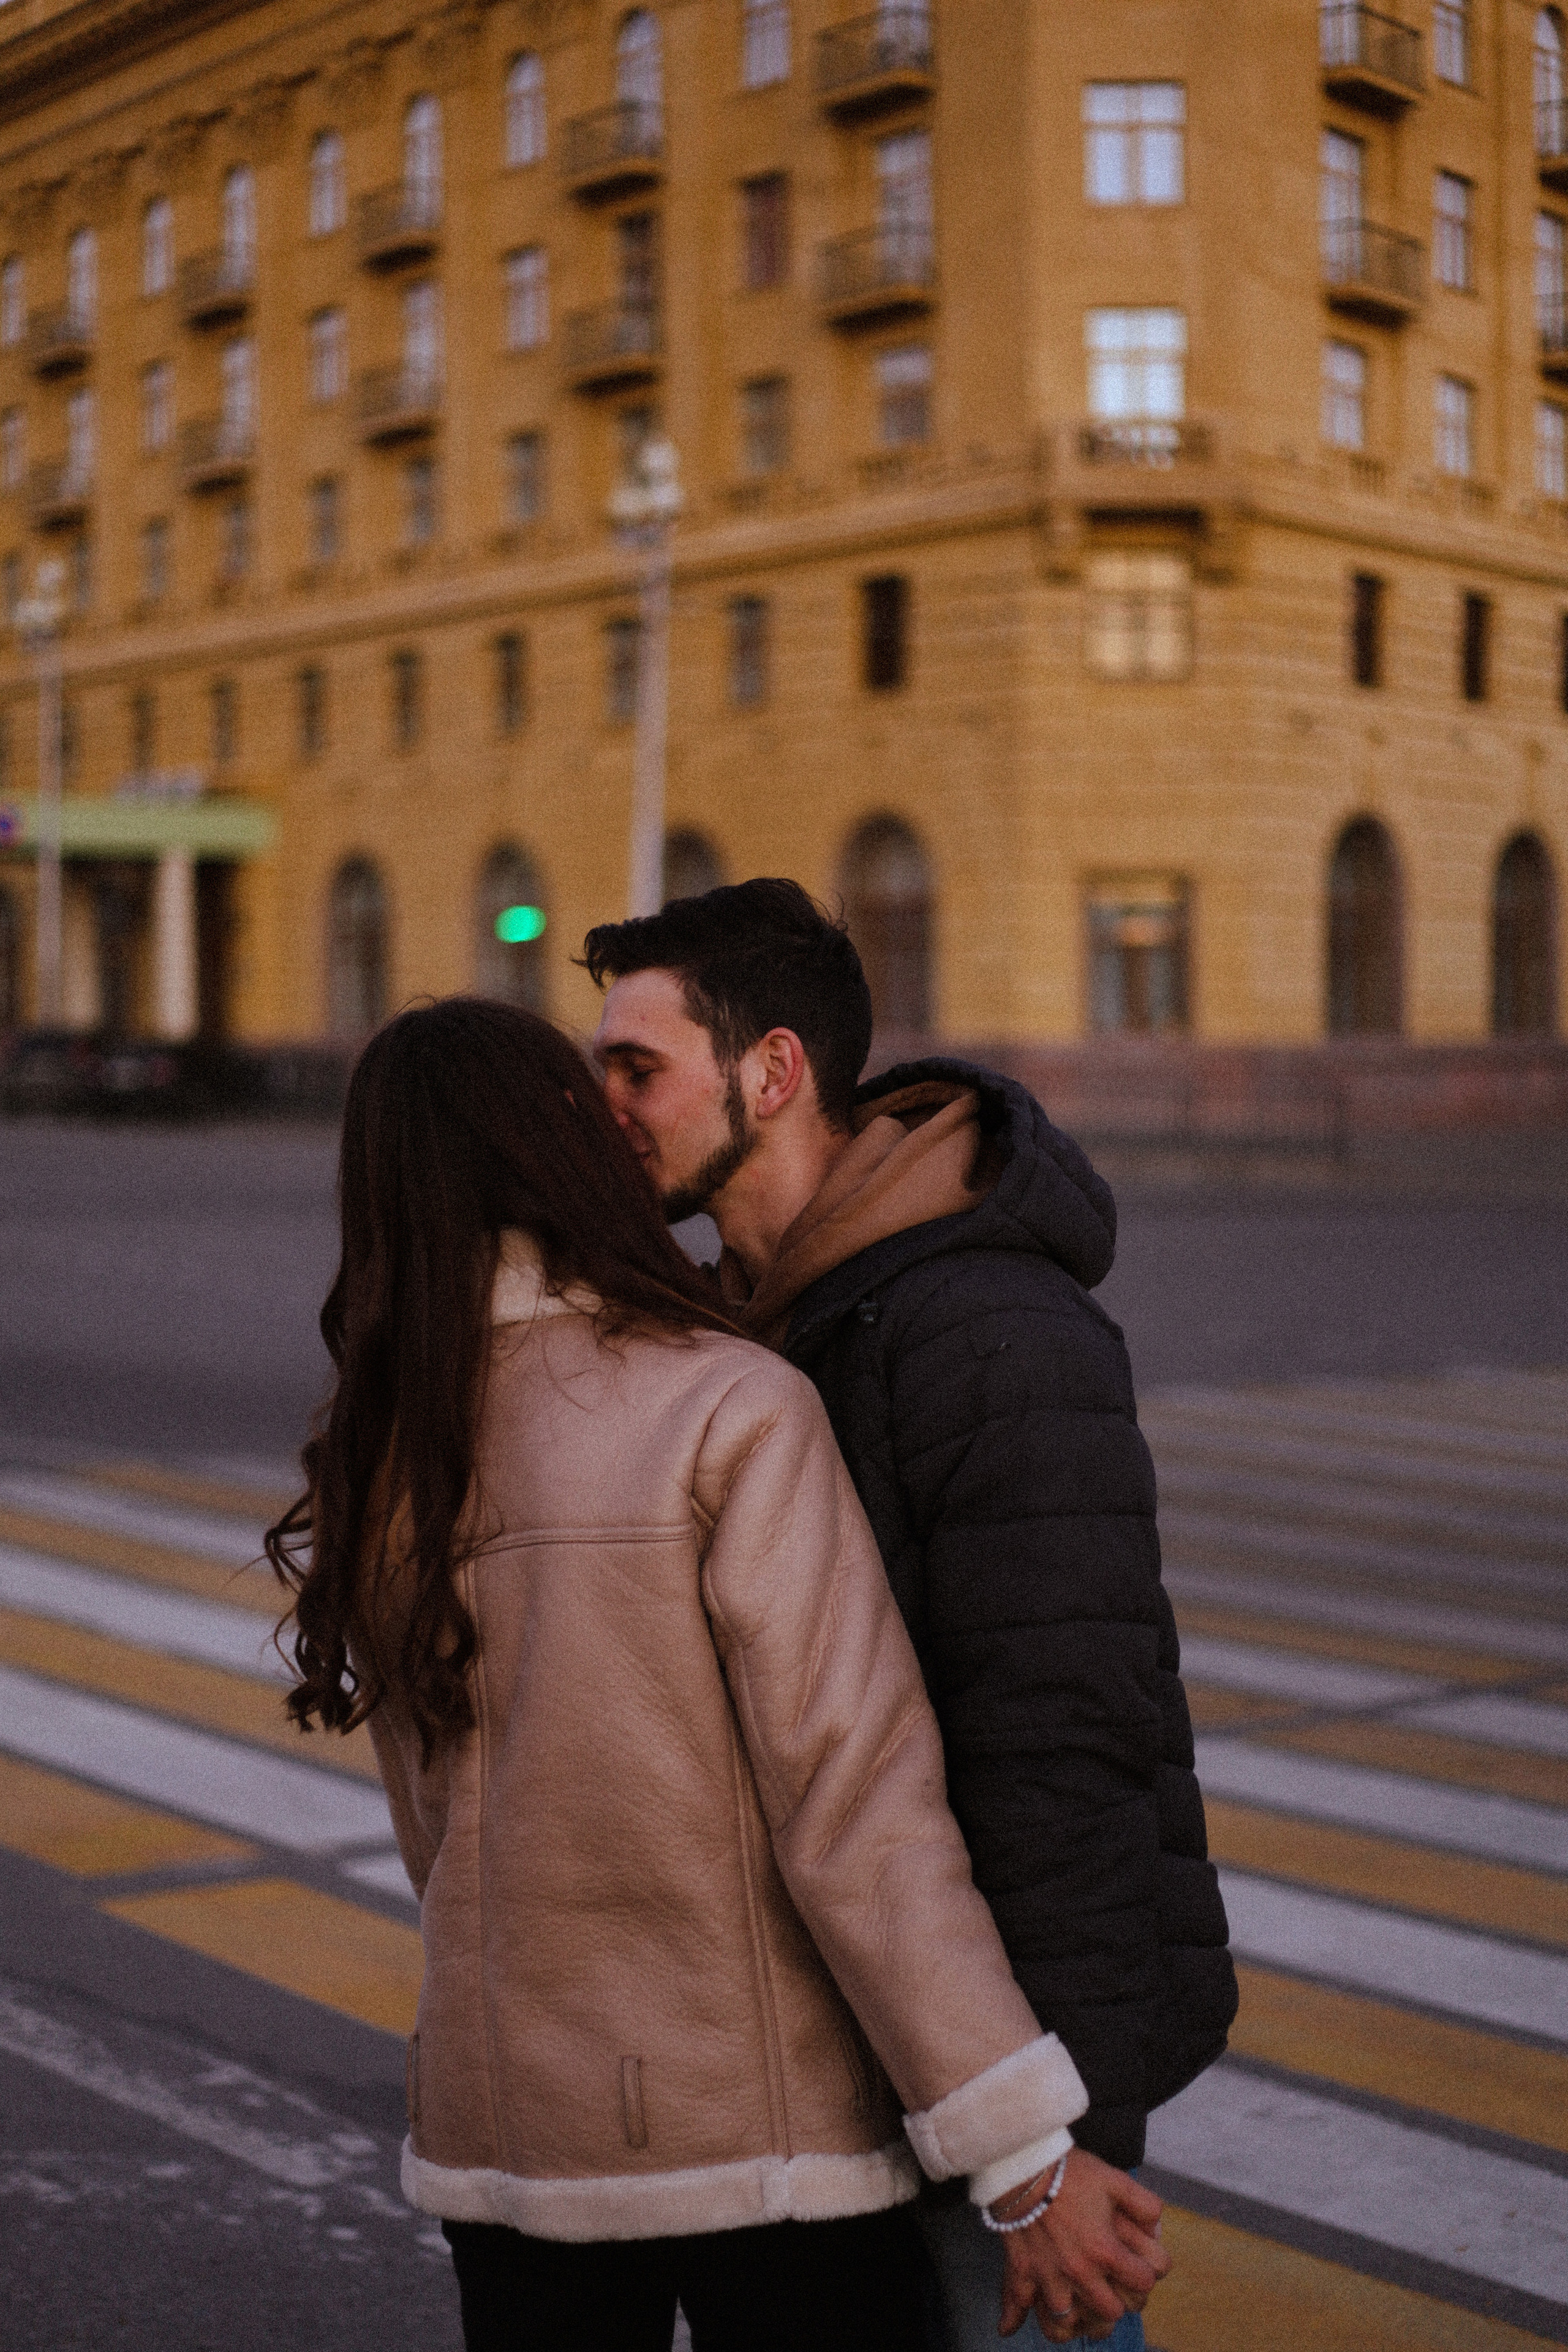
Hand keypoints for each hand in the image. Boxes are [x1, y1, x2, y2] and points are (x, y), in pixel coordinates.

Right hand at [995, 2149, 1168, 2340]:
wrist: (1026, 2165)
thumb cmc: (1071, 2173)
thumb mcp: (1117, 2180)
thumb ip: (1145, 2206)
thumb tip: (1156, 2231)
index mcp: (1105, 2251)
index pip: (1142, 2283)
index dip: (1147, 2274)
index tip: (1140, 2266)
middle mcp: (1079, 2273)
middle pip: (1110, 2312)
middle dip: (1118, 2301)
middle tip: (1114, 2286)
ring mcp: (1049, 2277)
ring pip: (1067, 2322)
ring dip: (1076, 2318)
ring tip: (1080, 2307)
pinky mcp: (1022, 2272)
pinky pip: (1017, 2306)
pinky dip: (1013, 2319)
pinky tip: (1011, 2326)